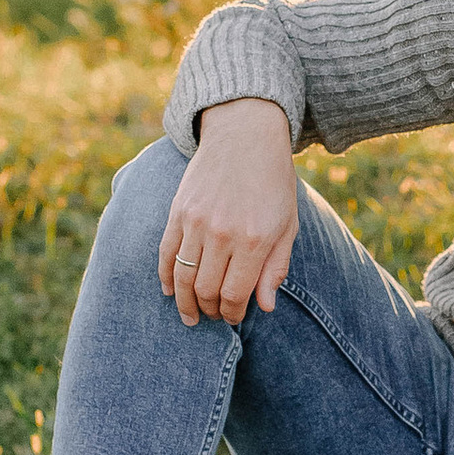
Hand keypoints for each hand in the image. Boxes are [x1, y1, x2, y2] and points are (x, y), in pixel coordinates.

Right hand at [156, 99, 298, 324]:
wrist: (245, 137)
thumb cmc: (273, 183)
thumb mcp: (288, 225)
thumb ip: (276, 268)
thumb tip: (264, 307)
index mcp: (255, 240)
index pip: (234, 294)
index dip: (232, 313)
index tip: (233, 317)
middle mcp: (223, 233)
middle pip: (206, 290)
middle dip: (210, 311)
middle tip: (214, 316)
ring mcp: (197, 222)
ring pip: (183, 277)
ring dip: (185, 302)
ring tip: (191, 315)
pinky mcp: (178, 211)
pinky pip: (165, 253)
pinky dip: (166, 277)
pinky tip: (170, 291)